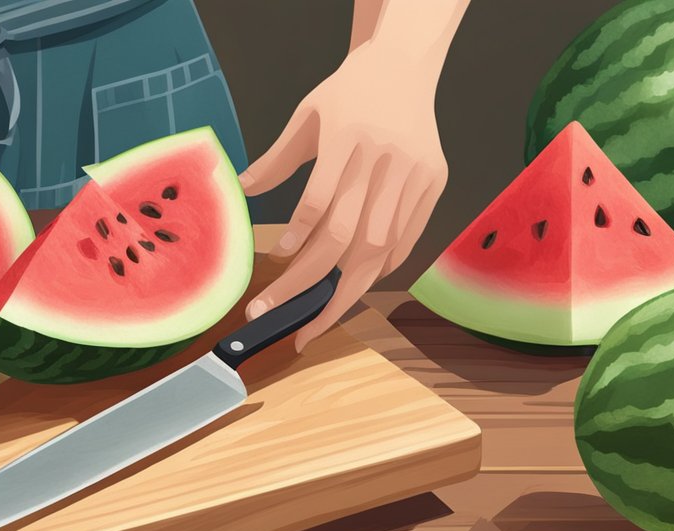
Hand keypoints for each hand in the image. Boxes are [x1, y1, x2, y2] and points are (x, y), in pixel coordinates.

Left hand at [239, 42, 448, 349]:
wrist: (405, 65)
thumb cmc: (350, 91)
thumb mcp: (306, 116)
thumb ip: (275, 159)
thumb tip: (240, 189)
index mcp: (350, 138)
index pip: (321, 200)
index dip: (299, 238)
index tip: (274, 264)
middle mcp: (385, 160)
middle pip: (349, 237)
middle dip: (310, 284)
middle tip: (275, 315)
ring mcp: (414, 174)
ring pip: (381, 247)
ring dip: (346, 290)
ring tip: (314, 322)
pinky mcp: (433, 184)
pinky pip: (406, 240)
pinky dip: (380, 269)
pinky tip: (352, 289)